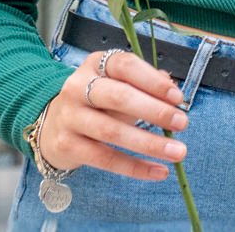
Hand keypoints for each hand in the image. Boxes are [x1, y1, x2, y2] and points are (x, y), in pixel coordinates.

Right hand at [38, 48, 189, 180]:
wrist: (52, 125)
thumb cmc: (97, 101)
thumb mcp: (118, 83)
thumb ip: (145, 83)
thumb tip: (173, 91)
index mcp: (96, 64)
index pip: (126, 66)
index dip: (153, 81)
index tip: (178, 98)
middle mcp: (78, 87)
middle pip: (119, 97)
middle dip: (155, 111)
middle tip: (182, 123)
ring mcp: (70, 117)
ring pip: (112, 132)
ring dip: (149, 143)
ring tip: (177, 152)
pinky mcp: (66, 146)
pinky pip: (104, 159)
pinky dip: (135, 167)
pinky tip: (158, 171)